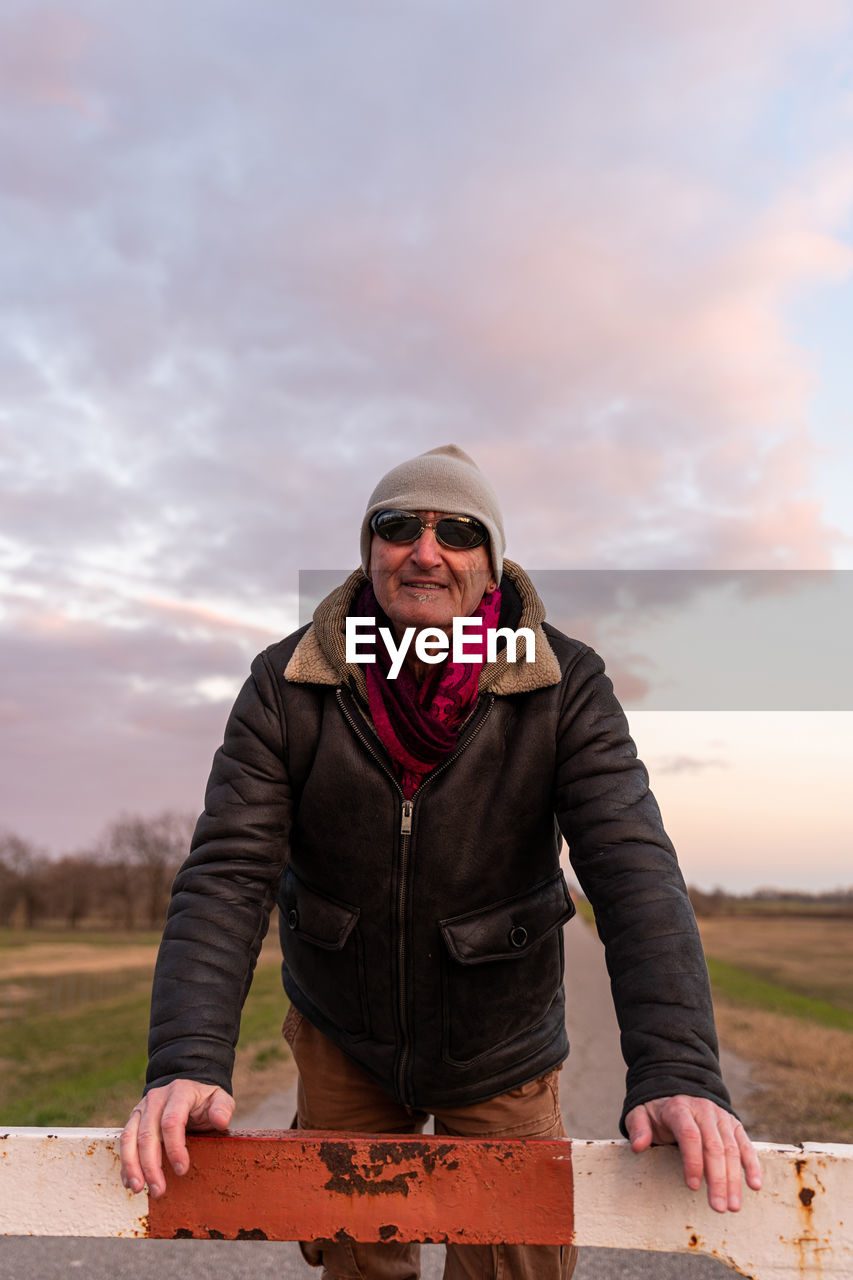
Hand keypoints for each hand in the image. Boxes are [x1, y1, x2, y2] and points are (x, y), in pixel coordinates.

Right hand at [119, 1079, 234, 1197]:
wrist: (187, 1087)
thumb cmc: (204, 1100)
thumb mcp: (219, 1099)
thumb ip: (222, 1108)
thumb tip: (220, 1121)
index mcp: (179, 1093)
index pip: (172, 1122)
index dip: (175, 1148)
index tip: (182, 1170)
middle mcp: (156, 1099)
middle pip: (148, 1134)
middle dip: (151, 1165)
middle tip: (158, 1190)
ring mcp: (142, 1108)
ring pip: (130, 1138)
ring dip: (132, 1166)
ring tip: (137, 1189)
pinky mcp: (134, 1119)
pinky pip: (124, 1142)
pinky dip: (125, 1163)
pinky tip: (129, 1181)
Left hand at [624, 1094, 761, 1212]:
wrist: (678, 1090)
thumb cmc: (657, 1111)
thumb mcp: (640, 1113)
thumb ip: (638, 1128)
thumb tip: (638, 1146)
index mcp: (680, 1109)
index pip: (689, 1135)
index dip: (692, 1161)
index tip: (692, 1187)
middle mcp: (704, 1111)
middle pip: (714, 1146)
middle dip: (717, 1179)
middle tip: (718, 1207)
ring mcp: (721, 1117)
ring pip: (732, 1149)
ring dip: (734, 1179)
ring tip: (733, 1206)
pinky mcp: (734, 1124)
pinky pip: (745, 1145)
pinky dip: (752, 1164)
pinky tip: (754, 1185)